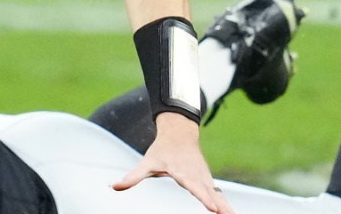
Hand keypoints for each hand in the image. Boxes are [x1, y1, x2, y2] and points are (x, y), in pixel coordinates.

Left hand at [113, 113, 234, 213]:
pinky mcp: (207, 180)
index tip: (212, 206)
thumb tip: (115, 186)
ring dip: (226, 206)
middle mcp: (196, 174)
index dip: (203, 196)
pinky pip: (219, 194)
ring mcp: (204, 177)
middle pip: (210, 192)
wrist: (179, 133)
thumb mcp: (147, 162)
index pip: (193, 185)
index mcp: (182, 170)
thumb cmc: (162, 150)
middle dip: (220, 205)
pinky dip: (226, 204)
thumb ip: (133, 176)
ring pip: (217, 193)